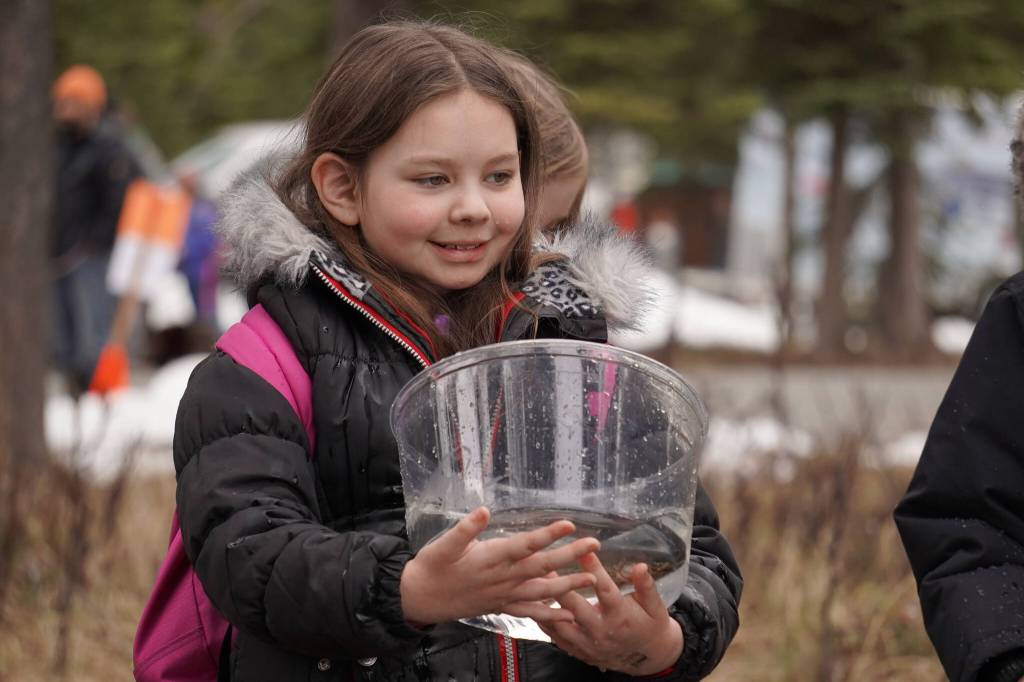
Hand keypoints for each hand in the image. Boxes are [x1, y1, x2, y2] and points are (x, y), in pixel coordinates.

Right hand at [400, 507, 598, 625]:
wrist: (421, 598)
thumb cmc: (433, 566)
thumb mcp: (443, 544)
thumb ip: (465, 528)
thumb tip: (483, 510)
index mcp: (490, 558)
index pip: (525, 544)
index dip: (547, 534)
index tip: (569, 524)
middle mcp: (502, 578)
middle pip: (541, 566)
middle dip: (569, 555)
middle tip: (594, 544)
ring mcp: (504, 595)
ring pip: (541, 591)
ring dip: (568, 585)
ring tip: (592, 578)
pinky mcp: (502, 606)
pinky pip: (530, 612)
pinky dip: (550, 614)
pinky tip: (569, 613)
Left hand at [538, 553, 683, 675]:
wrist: (645, 657)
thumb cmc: (649, 624)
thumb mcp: (655, 606)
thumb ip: (646, 586)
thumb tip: (641, 566)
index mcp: (620, 615)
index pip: (604, 589)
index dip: (594, 569)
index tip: (583, 551)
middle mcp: (601, 630)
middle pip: (575, 607)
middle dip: (559, 586)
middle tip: (545, 566)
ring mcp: (587, 643)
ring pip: (561, 624)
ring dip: (545, 605)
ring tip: (533, 584)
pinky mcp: (578, 650)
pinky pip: (556, 637)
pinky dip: (544, 622)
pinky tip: (533, 607)